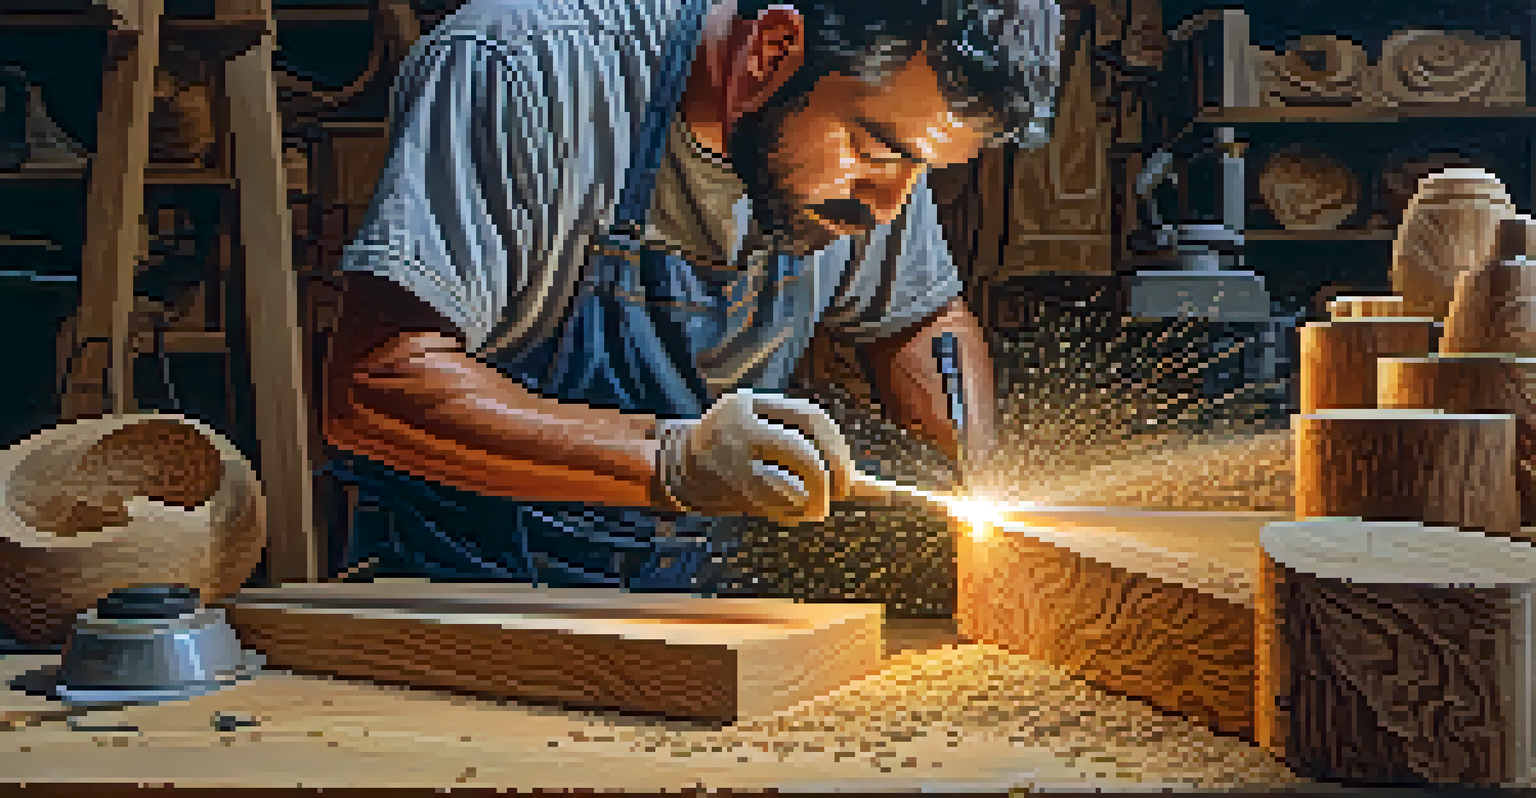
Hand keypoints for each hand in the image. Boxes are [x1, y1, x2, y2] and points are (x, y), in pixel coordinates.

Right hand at [655, 389, 853, 524]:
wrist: (675, 466)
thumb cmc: (735, 450)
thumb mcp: (763, 433)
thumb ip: (806, 446)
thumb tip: (866, 484)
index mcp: (752, 404)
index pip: (810, 417)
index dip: (837, 446)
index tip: (848, 472)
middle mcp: (740, 426)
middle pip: (801, 450)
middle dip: (829, 476)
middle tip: (840, 493)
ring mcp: (730, 457)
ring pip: (787, 482)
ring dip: (811, 500)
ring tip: (817, 508)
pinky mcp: (725, 485)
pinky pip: (771, 503)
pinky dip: (792, 511)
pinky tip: (796, 513)